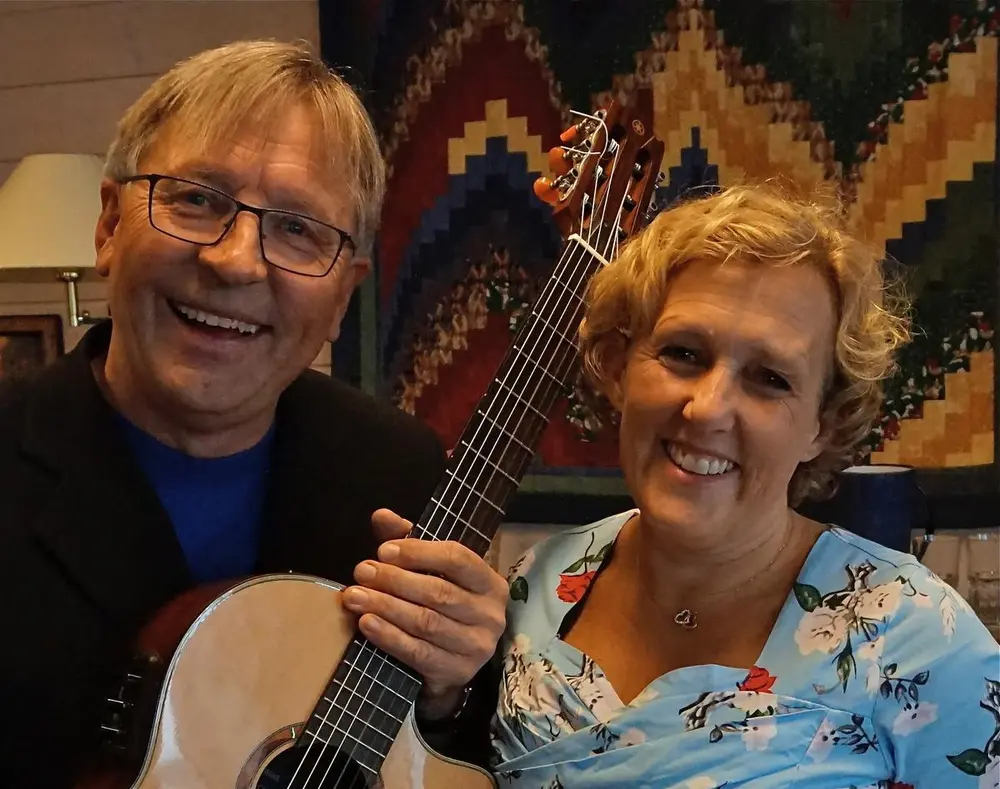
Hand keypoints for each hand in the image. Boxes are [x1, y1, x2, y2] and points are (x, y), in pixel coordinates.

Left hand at [341, 508, 507, 713]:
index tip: (383, 550)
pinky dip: (389, 637)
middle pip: (438, 592)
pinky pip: (418, 652)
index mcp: (489, 582)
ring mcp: (477, 646)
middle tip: (361, 572)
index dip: (419, 553)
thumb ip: (408, 541)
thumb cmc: (441, 606)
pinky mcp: (458, 672)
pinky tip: (367, 624)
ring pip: (426, 622)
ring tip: (355, 597)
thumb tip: (381, 516)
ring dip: (386, 607)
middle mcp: (491, 614)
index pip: (457, 559)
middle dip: (394, 581)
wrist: (451, 662)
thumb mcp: (430, 571)